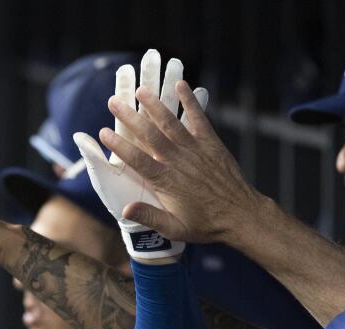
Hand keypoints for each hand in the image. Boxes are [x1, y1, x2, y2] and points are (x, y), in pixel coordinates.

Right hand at [74, 50, 207, 261]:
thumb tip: (124, 209)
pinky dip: (190, 101)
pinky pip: (199, 119)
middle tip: (114, 102)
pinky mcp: (211, 143)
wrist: (241, 215)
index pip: (137, 159)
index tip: (103, 132)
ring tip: (141, 89)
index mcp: (166, 182)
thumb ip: (149, 217)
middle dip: (131, 118)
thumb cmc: (205, 225)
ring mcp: (196, 149)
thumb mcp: (174, 228)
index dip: (119, 145)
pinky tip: (182, 84)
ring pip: (171, 123)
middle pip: (150, 135)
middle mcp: (179, 161)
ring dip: (155, 105)